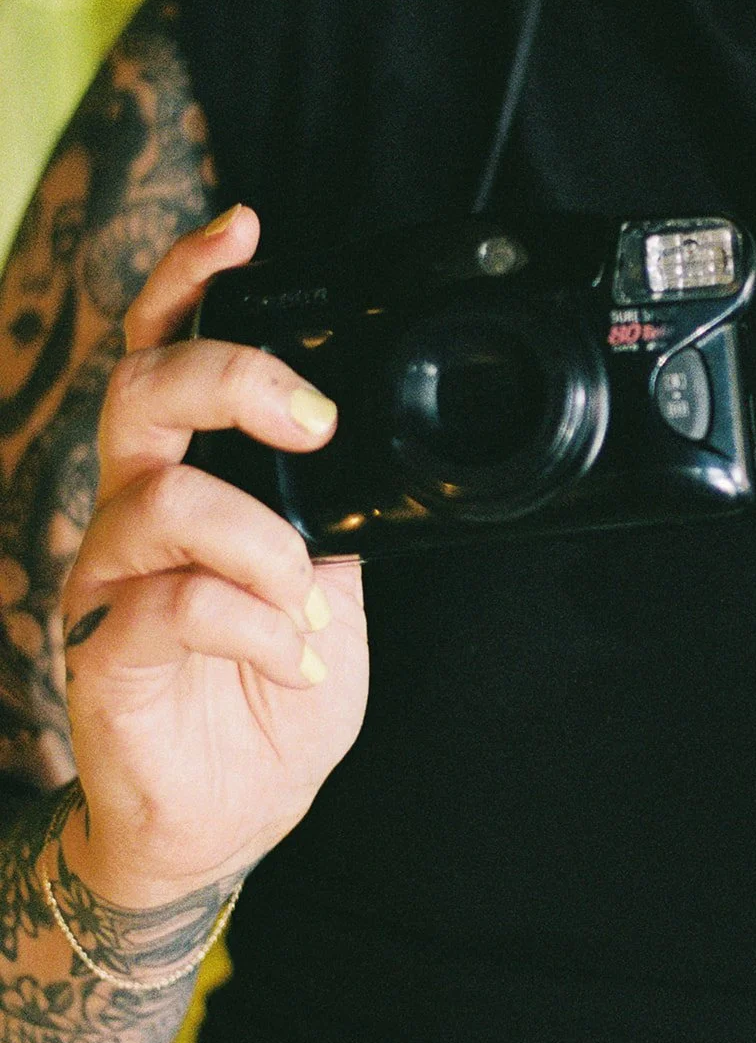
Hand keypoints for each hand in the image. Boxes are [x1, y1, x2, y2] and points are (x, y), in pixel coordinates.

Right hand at [59, 206, 368, 906]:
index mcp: (193, 485)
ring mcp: (108, 581)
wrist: (228, 813)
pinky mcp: (99, 652)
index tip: (245, 229)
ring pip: (158, 499)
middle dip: (231, 379)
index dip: (191, 285)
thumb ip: (334, 523)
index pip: (170, 359)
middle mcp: (135, 515)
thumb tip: (368, 460)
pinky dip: (251, 623)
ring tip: (306, 599)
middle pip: (143, 394)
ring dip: (258, 541)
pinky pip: (166, 604)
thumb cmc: (273, 696)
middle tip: (308, 417)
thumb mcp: (334, 594)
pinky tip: (291, 655)